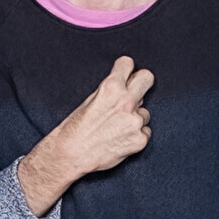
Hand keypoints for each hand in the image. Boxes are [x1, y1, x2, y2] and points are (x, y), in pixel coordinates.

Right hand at [15, 57, 153, 214]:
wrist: (70, 154)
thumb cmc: (75, 128)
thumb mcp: (89, 100)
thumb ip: (110, 91)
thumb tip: (127, 87)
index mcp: (111, 87)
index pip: (128, 64)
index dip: (125, 70)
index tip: (125, 75)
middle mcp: (125, 101)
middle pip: (147, 78)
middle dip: (141, 82)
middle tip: (135, 92)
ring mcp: (134, 121)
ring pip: (145, 112)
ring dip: (135, 117)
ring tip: (116, 128)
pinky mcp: (140, 139)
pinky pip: (145, 131)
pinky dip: (135, 135)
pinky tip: (120, 139)